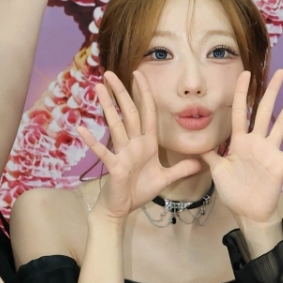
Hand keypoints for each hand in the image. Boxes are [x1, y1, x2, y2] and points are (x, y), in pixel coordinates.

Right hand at [77, 71, 200, 220]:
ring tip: (99, 89)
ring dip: (107, 107)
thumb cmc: (138, 191)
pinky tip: (82, 129)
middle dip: (121, 93)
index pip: (147, 113)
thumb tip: (200, 162)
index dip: (144, 94)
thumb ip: (181, 169)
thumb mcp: (164, 179)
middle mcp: (133, 144)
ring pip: (116, 126)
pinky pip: (102, 151)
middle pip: (129, 113)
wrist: (122, 209)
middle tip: (110, 73)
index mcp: (146, 143)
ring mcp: (122, 153)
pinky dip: (92, 141)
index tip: (139, 74)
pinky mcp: (114, 166)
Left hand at [203, 70, 282, 224]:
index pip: (239, 111)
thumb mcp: (217, 171)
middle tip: (281, 72)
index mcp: (239, 141)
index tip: (245, 74)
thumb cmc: (233, 191)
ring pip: (282, 123)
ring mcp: (270, 151)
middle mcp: (256, 141)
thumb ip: (210, 155)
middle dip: (272, 91)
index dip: (241, 93)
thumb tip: (195, 142)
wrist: (248, 212)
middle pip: (264, 111)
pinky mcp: (281, 163)